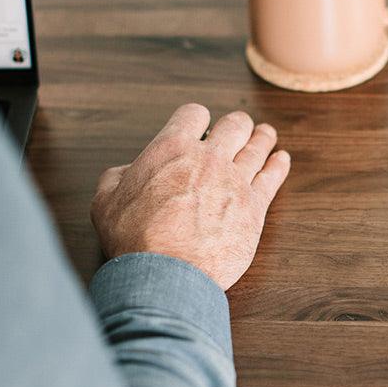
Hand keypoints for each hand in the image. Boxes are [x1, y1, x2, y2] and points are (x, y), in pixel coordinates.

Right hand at [91, 103, 290, 289]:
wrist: (166, 271)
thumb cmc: (134, 238)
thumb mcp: (106, 199)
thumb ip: (119, 177)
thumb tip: (127, 172)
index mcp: (172, 149)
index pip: (193, 115)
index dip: (196, 118)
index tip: (200, 124)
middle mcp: (209, 158)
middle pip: (234, 125)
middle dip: (236, 124)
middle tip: (239, 127)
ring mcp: (235, 180)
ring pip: (257, 147)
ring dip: (262, 139)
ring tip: (265, 135)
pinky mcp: (255, 206)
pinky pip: (273, 177)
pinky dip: (278, 165)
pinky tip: (281, 159)